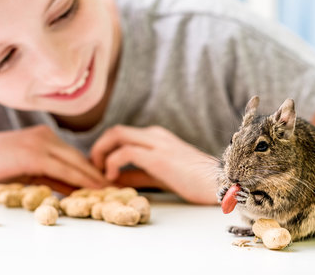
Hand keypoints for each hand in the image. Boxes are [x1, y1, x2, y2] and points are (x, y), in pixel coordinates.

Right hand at [0, 125, 108, 190]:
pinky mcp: (33, 154)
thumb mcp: (26, 169)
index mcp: (46, 137)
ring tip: (109, 191)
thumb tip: (72, 189)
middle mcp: (47, 136)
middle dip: (99, 174)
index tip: (109, 182)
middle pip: (79, 158)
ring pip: (74, 163)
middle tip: (117, 187)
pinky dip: (77, 180)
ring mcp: (40, 143)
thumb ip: (49, 176)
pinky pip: (61, 169)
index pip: (75, 156)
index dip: (92, 169)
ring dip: (93, 178)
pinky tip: (90, 188)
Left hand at [90, 125, 219, 203]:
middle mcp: (155, 135)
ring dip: (101, 153)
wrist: (220, 184)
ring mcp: (157, 143)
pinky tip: (113, 178)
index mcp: (157, 137)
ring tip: (101, 173)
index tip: (98, 168)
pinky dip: (112, 164)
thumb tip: (113, 179)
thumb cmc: (195, 183)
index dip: (105, 150)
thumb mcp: (159, 176)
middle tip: (94, 168)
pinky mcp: (158, 156)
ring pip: (117, 134)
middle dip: (99, 148)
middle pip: (116, 130)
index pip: (123, 135)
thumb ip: (137, 175)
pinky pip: (125, 152)